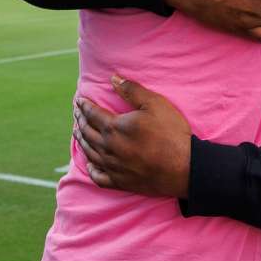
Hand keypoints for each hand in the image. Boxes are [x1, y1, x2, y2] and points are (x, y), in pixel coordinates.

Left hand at [74, 76, 191, 197]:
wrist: (184, 168)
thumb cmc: (171, 133)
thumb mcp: (155, 104)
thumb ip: (132, 90)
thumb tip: (113, 79)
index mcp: (114, 127)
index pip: (92, 114)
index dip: (84, 106)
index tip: (79, 100)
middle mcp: (108, 147)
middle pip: (87, 132)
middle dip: (80, 120)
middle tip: (76, 113)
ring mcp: (113, 166)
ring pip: (89, 152)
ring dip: (81, 140)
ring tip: (78, 132)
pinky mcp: (121, 182)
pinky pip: (98, 176)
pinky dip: (91, 169)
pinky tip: (90, 164)